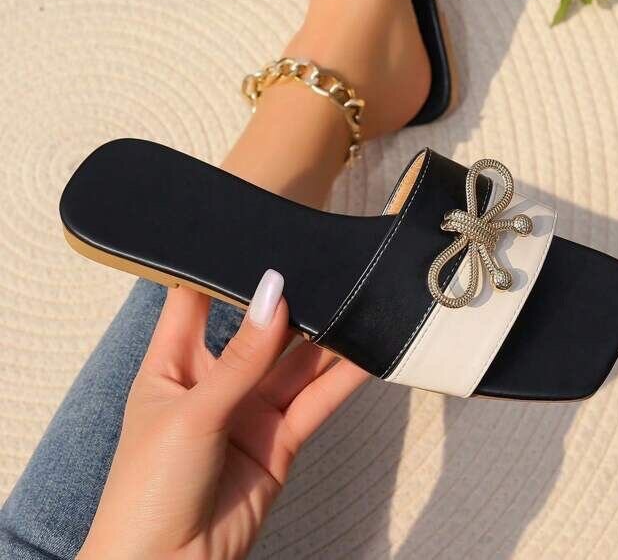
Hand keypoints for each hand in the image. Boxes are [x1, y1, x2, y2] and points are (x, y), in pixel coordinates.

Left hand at [79, 270, 366, 558]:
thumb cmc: (149, 490)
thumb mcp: (192, 413)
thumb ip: (240, 356)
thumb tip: (273, 291)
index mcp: (172, 362)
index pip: (195, 298)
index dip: (220, 264)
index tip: (256, 229)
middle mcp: (213, 380)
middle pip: (258, 328)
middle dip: (289, 299)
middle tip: (325, 261)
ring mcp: (249, 410)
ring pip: (295, 363)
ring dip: (325, 336)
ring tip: (357, 297)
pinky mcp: (278, 441)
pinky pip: (314, 401)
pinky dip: (341, 379)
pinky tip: (366, 353)